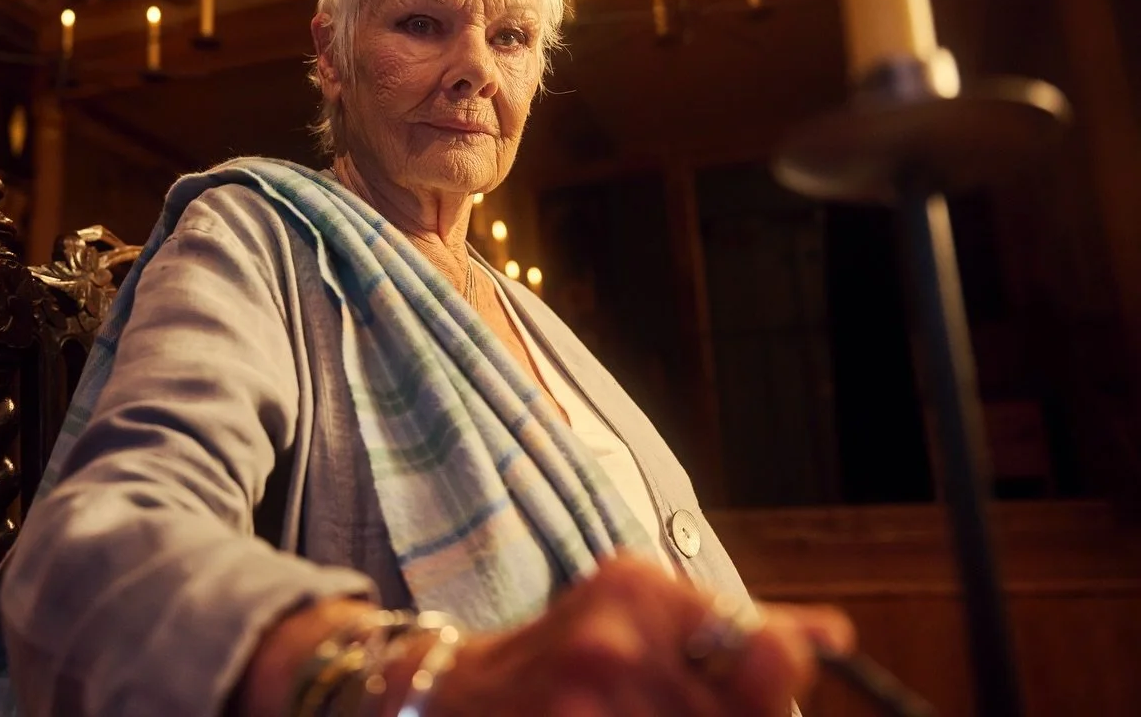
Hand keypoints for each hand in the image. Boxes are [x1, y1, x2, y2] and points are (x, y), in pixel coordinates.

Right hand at [425, 555, 853, 716]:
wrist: (461, 696)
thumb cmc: (567, 653)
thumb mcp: (642, 612)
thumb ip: (735, 627)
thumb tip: (834, 638)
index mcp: (640, 590)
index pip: (773, 657)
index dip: (778, 686)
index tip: (766, 692)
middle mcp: (617, 641)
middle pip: (747, 712)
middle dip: (733, 715)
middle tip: (678, 702)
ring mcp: (590, 700)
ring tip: (645, 711)